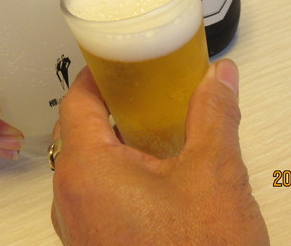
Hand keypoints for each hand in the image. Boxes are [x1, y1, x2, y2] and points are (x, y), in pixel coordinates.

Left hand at [51, 59, 268, 245]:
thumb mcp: (214, 172)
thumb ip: (214, 114)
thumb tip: (220, 76)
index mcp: (87, 171)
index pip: (77, 102)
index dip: (98, 75)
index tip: (119, 62)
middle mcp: (71, 199)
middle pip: (80, 133)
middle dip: (112, 107)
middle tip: (147, 91)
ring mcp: (80, 229)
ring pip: (88, 167)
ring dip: (116, 142)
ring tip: (155, 128)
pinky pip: (96, 195)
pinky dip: (119, 174)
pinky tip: (157, 174)